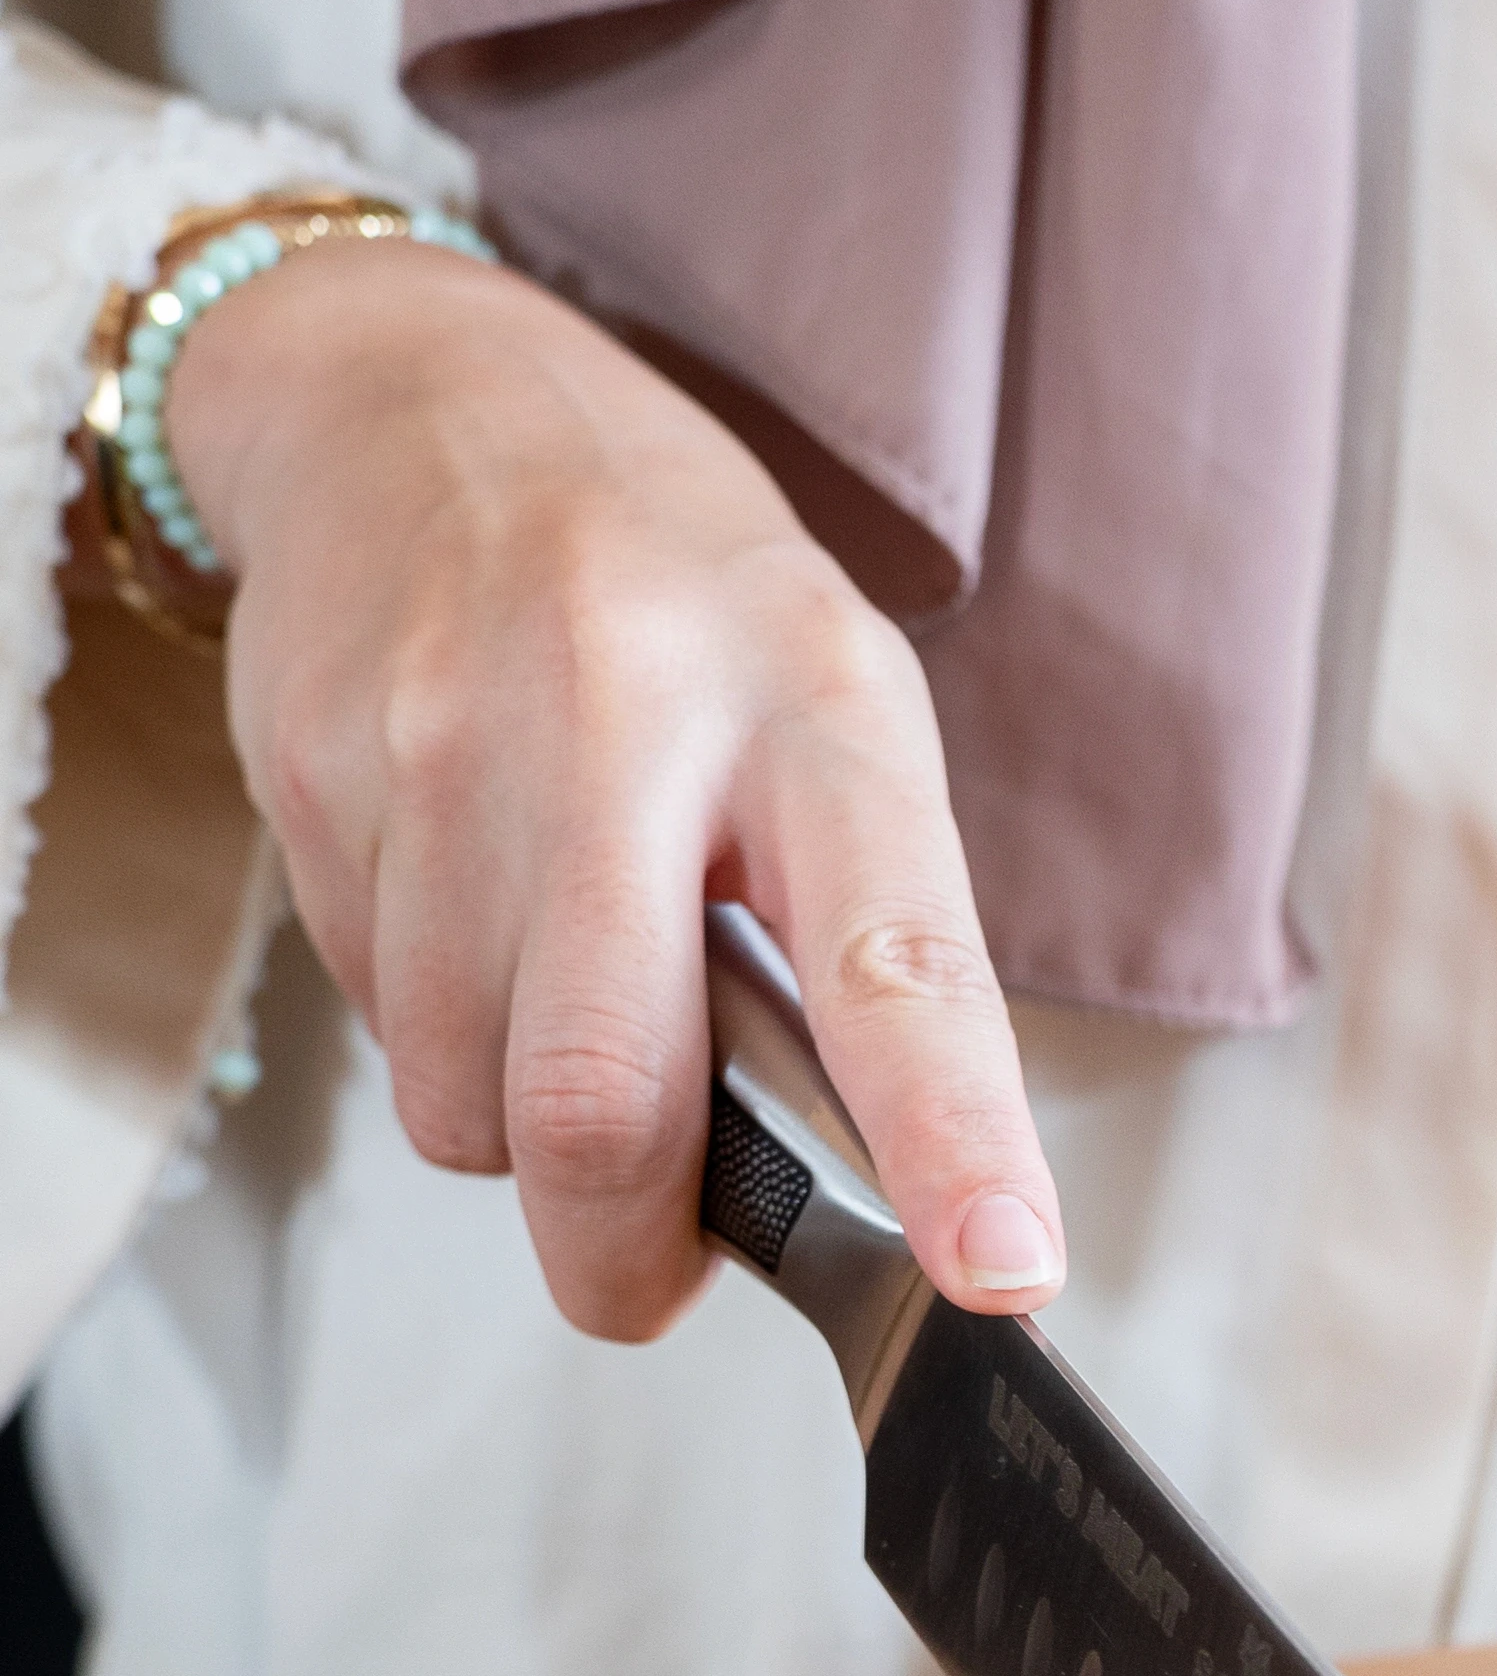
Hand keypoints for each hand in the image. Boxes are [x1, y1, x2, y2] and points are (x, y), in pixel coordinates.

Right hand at [165, 232, 1062, 1338]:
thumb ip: (856, 935)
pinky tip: (471, 923)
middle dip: (622, 1249)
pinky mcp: (317, 779)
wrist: (425, 403)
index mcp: (819, 715)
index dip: (955, 1142)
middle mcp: (627, 721)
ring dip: (519, 1138)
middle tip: (653, 1272)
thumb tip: (855, 1190)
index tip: (1000, 1273)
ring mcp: (448, 748)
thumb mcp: (830, 716)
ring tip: (566, 1008)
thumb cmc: (678, 603)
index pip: (900, 964)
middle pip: (601, 1100)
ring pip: (466, 1101)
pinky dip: (438, 1039)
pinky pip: (376, 1022)